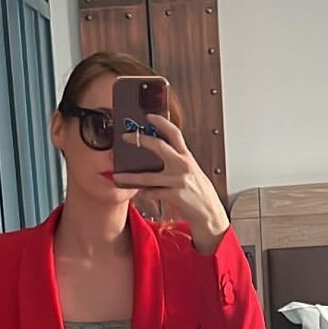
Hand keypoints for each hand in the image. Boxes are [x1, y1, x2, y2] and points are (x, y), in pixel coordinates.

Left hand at [111, 113, 229, 247]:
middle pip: (159, 146)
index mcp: (187, 157)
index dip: (162, 122)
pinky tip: (139, 193)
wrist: (209, 212)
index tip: (149, 116)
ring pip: (148, 177)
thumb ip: (177, 161)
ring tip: (117, 176)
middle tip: (126, 137)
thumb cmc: (199, 192)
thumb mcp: (191, 171)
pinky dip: (144, 193)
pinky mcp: (174, 195)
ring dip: (130, 177)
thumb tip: (159, 153)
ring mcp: (178, 180)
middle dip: (140, 140)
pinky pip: (152, 192)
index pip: (174, 133)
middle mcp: (183, 165)